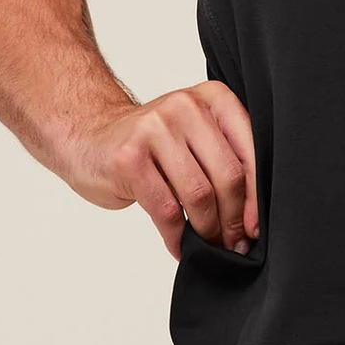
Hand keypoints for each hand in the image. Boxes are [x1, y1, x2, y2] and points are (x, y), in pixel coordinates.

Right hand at [64, 82, 258, 260]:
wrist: (89, 137)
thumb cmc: (150, 145)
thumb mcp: (195, 136)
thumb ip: (226, 160)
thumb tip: (253, 219)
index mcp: (213, 98)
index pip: (250, 151)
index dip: (255, 196)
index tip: (255, 227)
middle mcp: (186, 107)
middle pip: (227, 176)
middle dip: (233, 219)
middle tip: (233, 244)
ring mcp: (155, 130)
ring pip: (199, 195)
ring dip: (207, 231)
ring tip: (208, 246)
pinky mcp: (130, 159)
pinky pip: (167, 210)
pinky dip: (177, 237)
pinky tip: (180, 246)